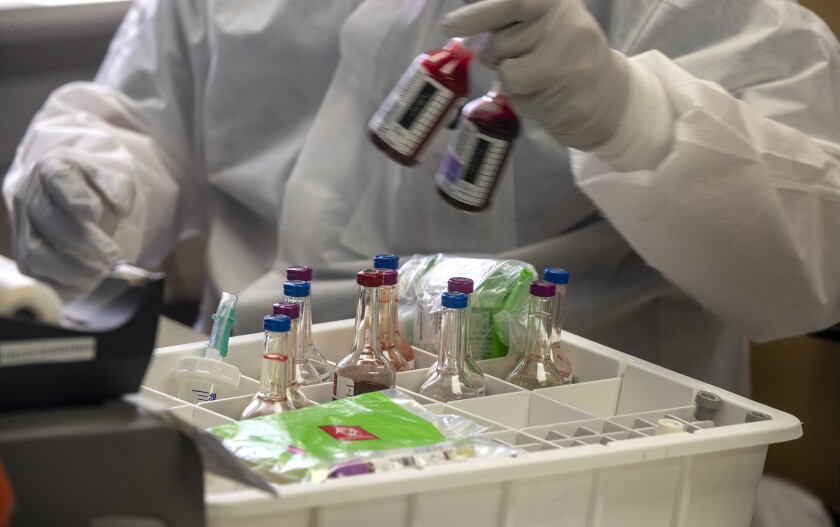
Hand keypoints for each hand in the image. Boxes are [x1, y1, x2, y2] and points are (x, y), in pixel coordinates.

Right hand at [10, 153, 135, 299]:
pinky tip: (88, 282)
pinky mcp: (23, 254)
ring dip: (71, 268)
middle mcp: (29, 195)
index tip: (94, 213)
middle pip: (48, 219)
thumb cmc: (98, 188)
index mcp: (52, 167)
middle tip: (113, 257)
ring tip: (102, 272)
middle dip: (84, 241)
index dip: (75, 197)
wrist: (81, 201)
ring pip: (35, 252)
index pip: (58, 178)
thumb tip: (120, 208)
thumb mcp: (115, 176)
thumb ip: (119, 187)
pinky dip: (62, 283)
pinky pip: (35, 274)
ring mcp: (22, 226)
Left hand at [442, 0, 629, 148]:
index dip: (480, 10)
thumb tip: (462, 13)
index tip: (451, 25)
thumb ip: (509, 17)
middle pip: (500, 32)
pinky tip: (539, 90)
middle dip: (488, 40)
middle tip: (475, 38)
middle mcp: (565, 18)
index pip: (514, 0)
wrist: (607, 97)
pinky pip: (512, 85)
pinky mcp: (560, 80)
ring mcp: (565, 50)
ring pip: (503, 62)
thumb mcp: (542, 24)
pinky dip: (517, 93)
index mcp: (557, 0)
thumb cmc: (563, 57)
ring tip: (535, 74)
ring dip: (507, 71)